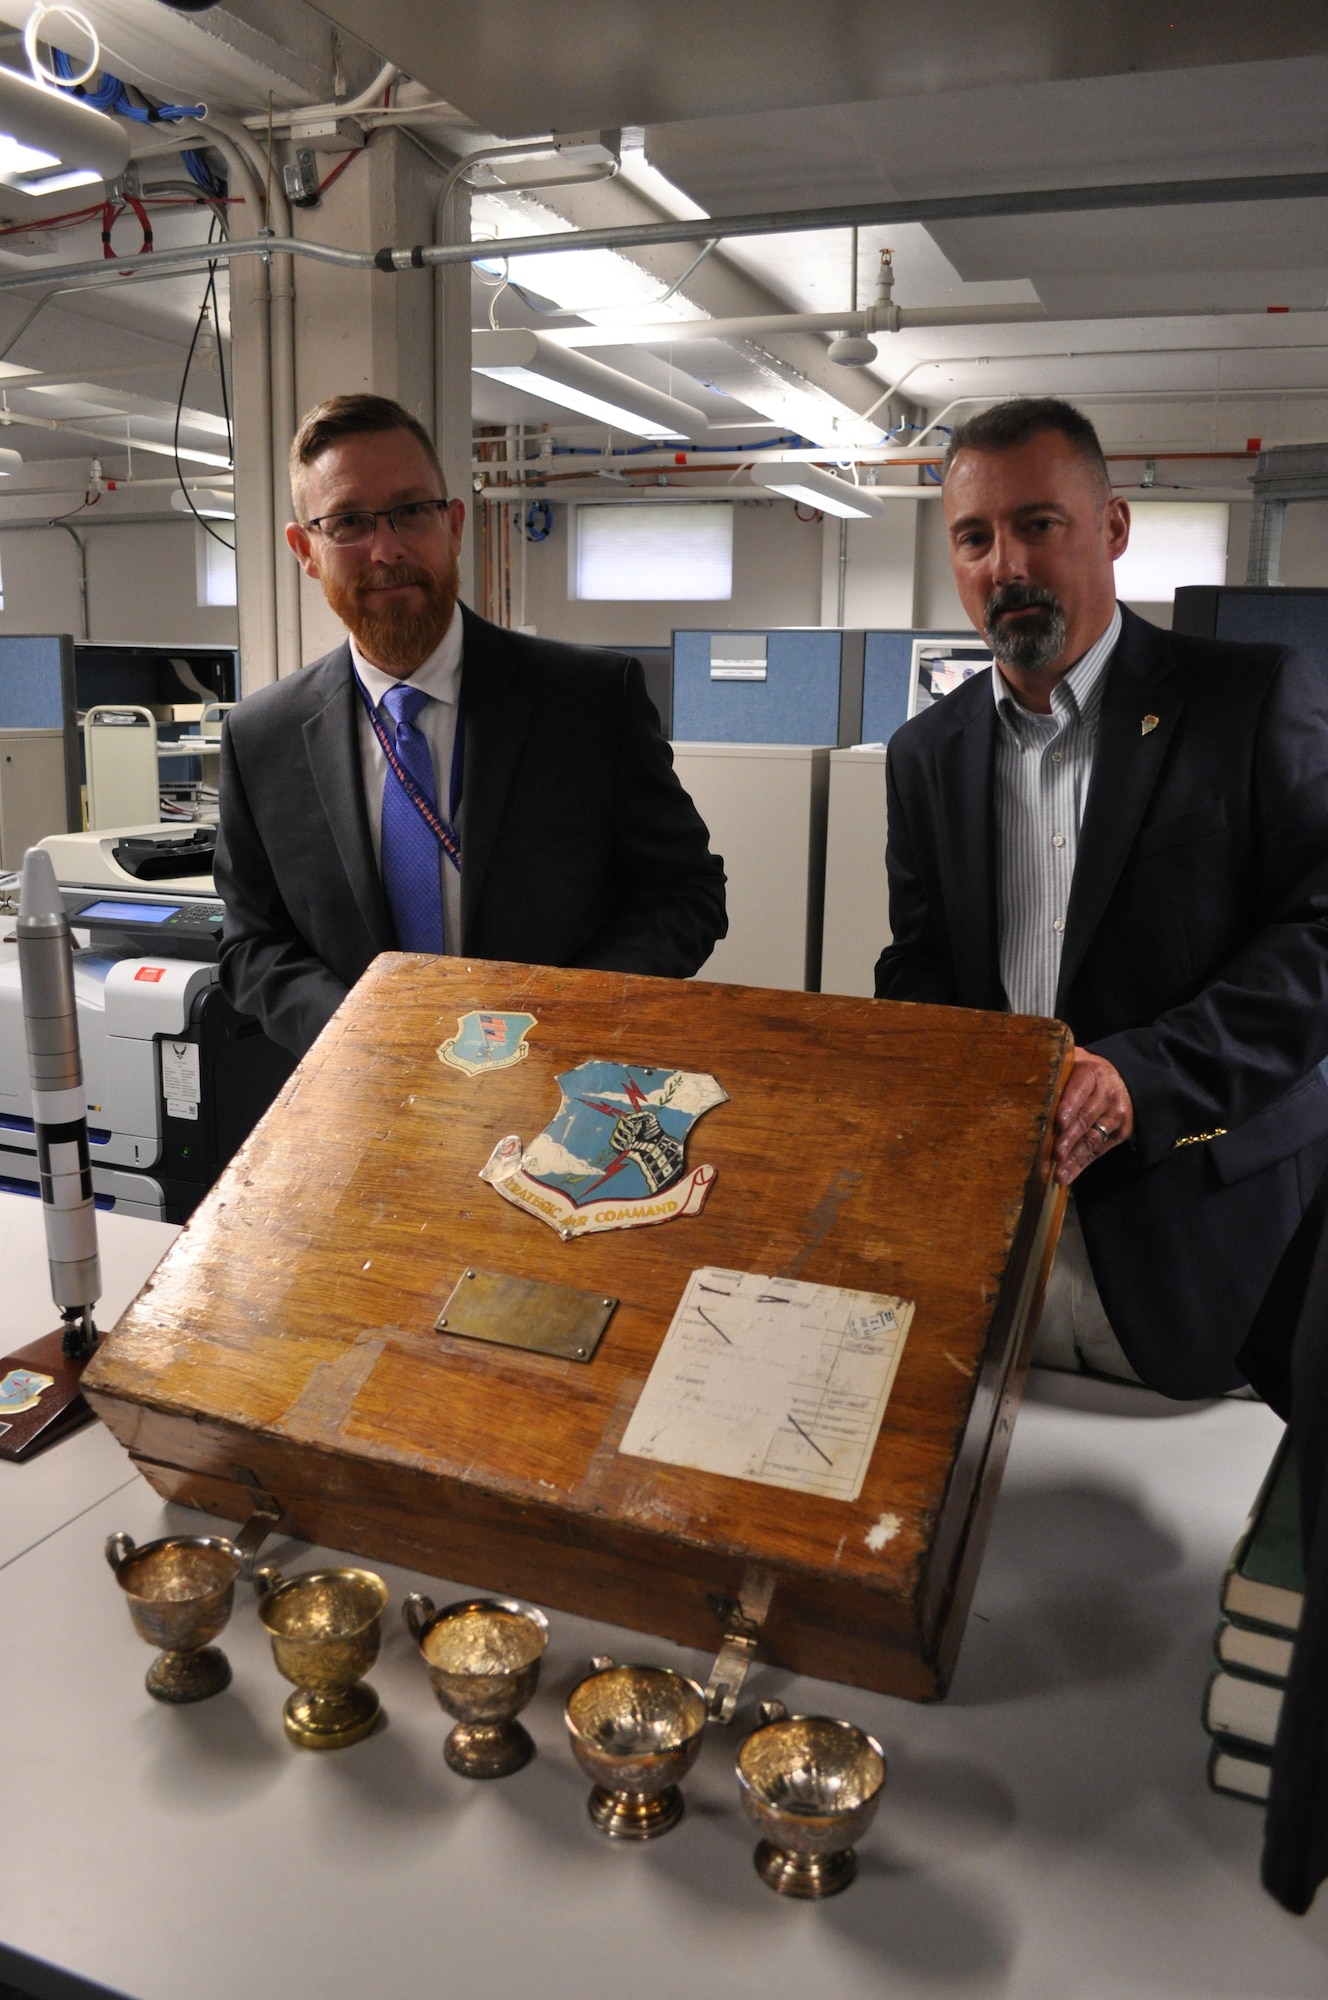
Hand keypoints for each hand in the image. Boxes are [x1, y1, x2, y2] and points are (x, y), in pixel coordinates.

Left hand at [1054, 1050, 1133, 1185]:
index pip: (1079, 1089)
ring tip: (1058, 1174)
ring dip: (1074, 1158)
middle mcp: (1107, 1094)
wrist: (1121, 1082)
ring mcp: (1115, 1115)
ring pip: (1092, 1139)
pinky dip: (1079, 1165)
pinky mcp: (1119, 1133)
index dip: (1069, 1105)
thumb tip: (1019, 1071)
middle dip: (1069, 1138)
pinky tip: (1065, 1176)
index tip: (1059, 1120)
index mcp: (1092, 1073)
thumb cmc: (1083, 1073)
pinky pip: (1096, 1152)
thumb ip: (1055, 1067)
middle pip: (1086, 1118)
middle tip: (1056, 1153)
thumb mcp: (1073, 1061)